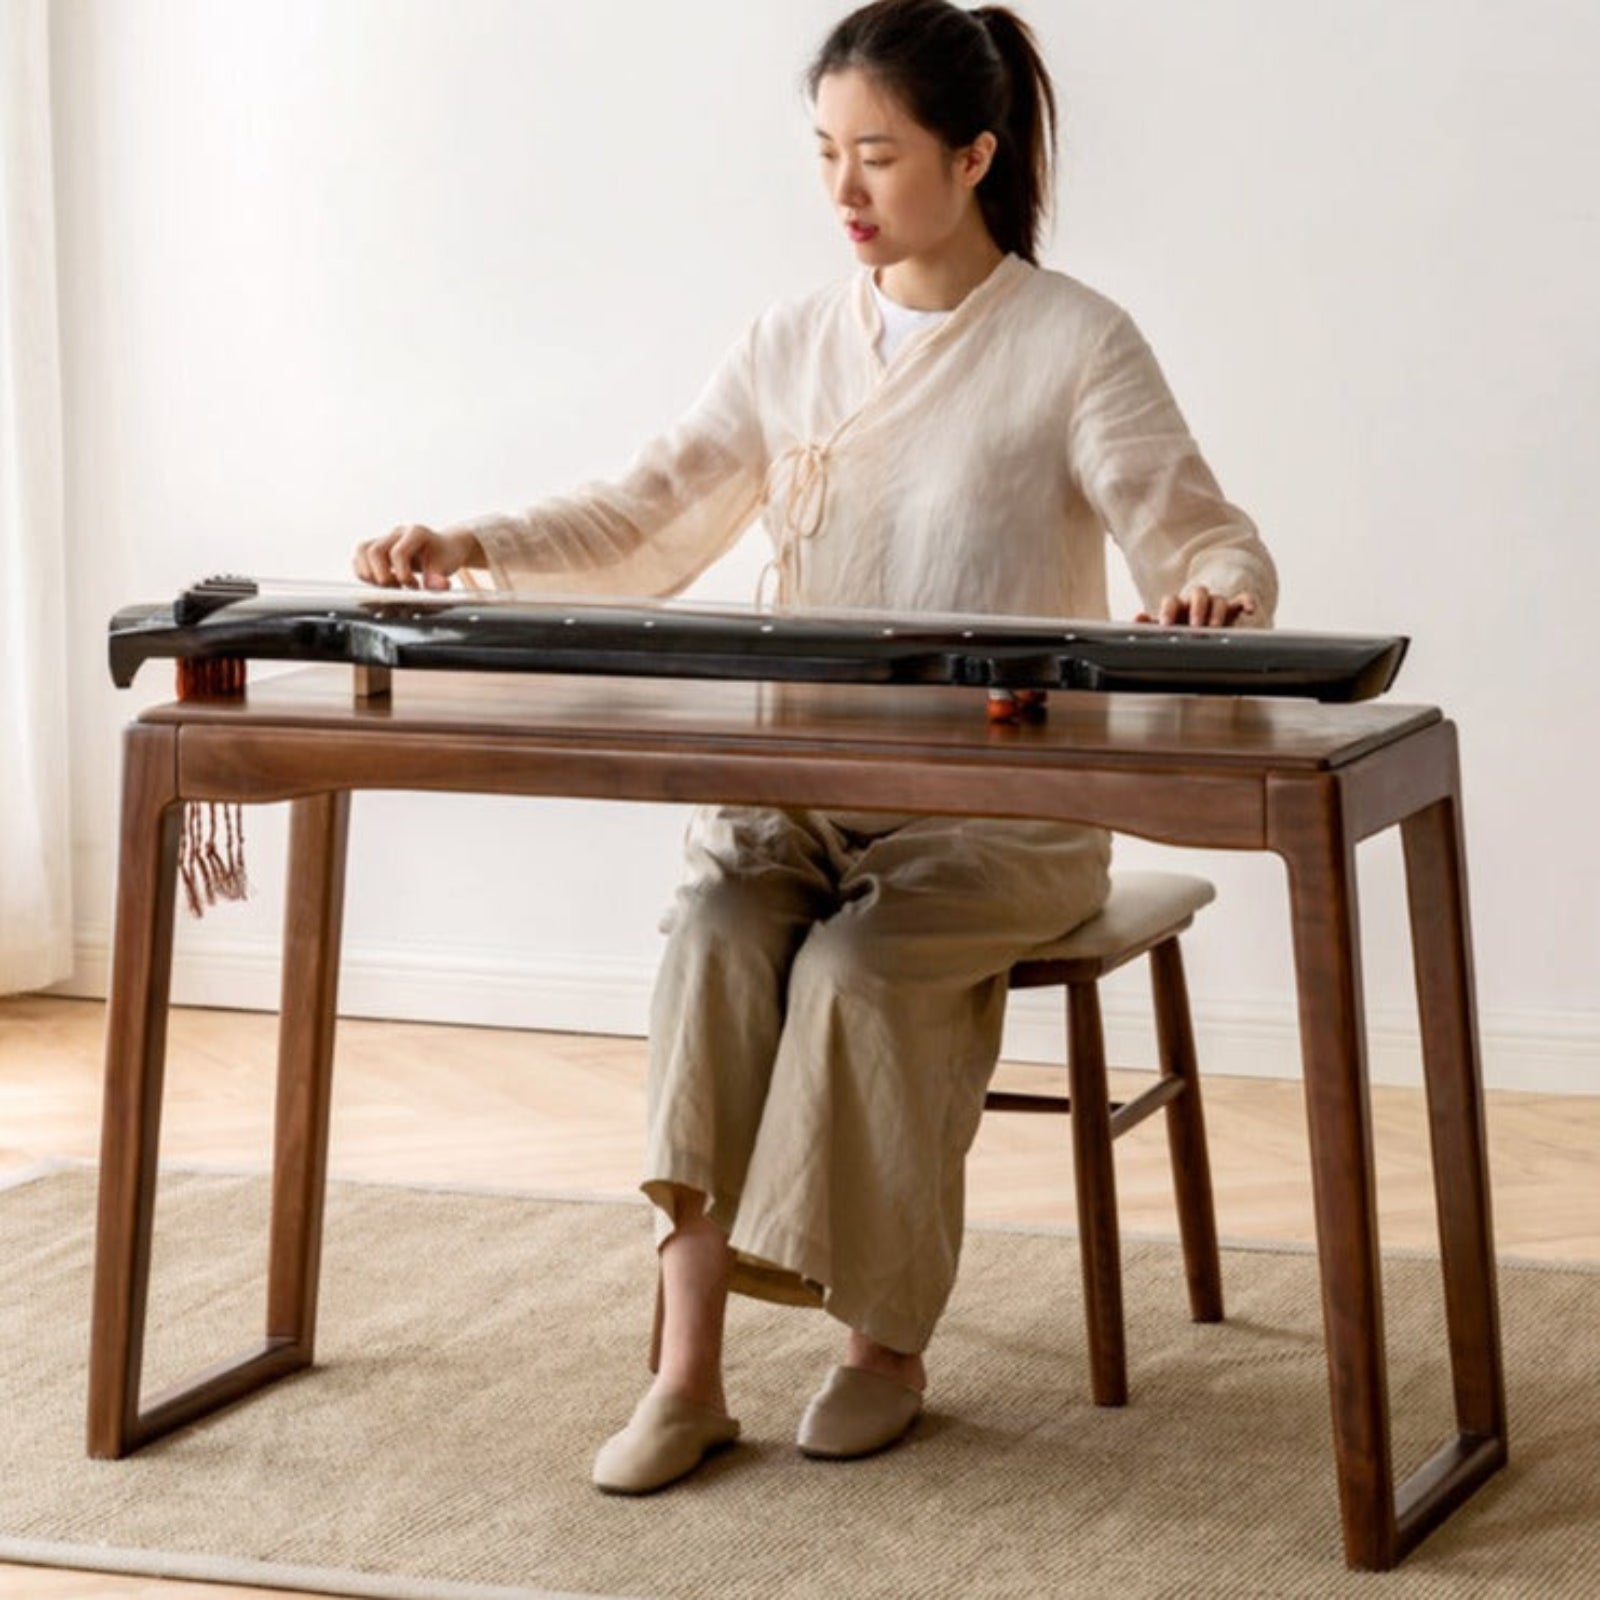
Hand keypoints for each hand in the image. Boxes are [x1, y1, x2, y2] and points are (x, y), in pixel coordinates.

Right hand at [352, 525, 482, 589]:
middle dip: (382, 576)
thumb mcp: (446, 567)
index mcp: (416, 533)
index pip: (398, 553)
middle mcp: (397, 533)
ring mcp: (385, 539)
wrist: (444, 548)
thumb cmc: (444, 556)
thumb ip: (439, 578)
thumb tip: (439, 586)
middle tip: (397, 588)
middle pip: (373, 550)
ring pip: (361, 550)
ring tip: (388, 585)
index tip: (414, 587)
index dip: (402, 575)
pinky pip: (359, 557)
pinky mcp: (376, 547)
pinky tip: (381, 583)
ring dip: (369, 573)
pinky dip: (364, 573)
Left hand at [1136, 585, 1258, 628]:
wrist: (1200, 630)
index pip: (1172, 600)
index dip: (1169, 610)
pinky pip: (1242, 599)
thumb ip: (1151, 624)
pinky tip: (1249, 610)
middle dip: (1196, 608)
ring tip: (1214, 628)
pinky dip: (1246, 602)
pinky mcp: (1232, 609)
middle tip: (1195, 626)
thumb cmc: (1180, 629)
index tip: (1166, 625)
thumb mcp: (1165, 628)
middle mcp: (1196, 601)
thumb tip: (1138, 618)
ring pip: (1218, 599)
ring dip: (1216, 612)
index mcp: (1178, 605)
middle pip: (1198, 593)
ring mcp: (1215, 604)